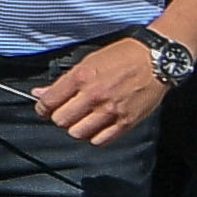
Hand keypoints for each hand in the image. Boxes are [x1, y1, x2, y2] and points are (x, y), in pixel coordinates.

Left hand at [34, 36, 172, 146]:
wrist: (157, 60)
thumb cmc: (122, 56)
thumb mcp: (88, 61)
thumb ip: (63, 81)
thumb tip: (39, 93)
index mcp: (81, 77)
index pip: (49, 102)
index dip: (43, 108)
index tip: (45, 108)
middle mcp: (94, 95)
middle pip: (61, 121)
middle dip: (60, 117)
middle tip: (66, 112)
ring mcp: (110, 111)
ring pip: (77, 133)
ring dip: (76, 127)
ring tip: (83, 119)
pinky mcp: (126, 122)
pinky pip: (100, 139)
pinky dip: (94, 135)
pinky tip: (97, 125)